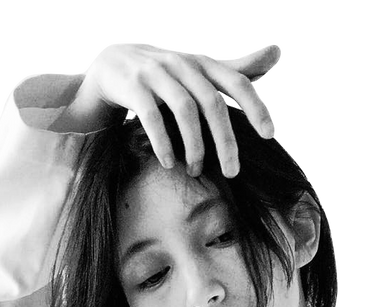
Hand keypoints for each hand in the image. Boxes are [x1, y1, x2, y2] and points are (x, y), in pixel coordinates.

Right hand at [77, 40, 282, 176]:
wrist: (110, 64)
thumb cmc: (165, 74)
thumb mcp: (201, 69)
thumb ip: (237, 68)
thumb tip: (279, 51)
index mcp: (202, 62)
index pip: (237, 81)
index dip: (256, 106)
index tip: (271, 135)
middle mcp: (181, 62)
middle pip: (212, 102)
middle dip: (225, 141)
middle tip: (233, 172)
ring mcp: (155, 72)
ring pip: (185, 110)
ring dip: (194, 146)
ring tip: (196, 171)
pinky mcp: (132, 85)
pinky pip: (152, 116)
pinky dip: (163, 142)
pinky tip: (169, 163)